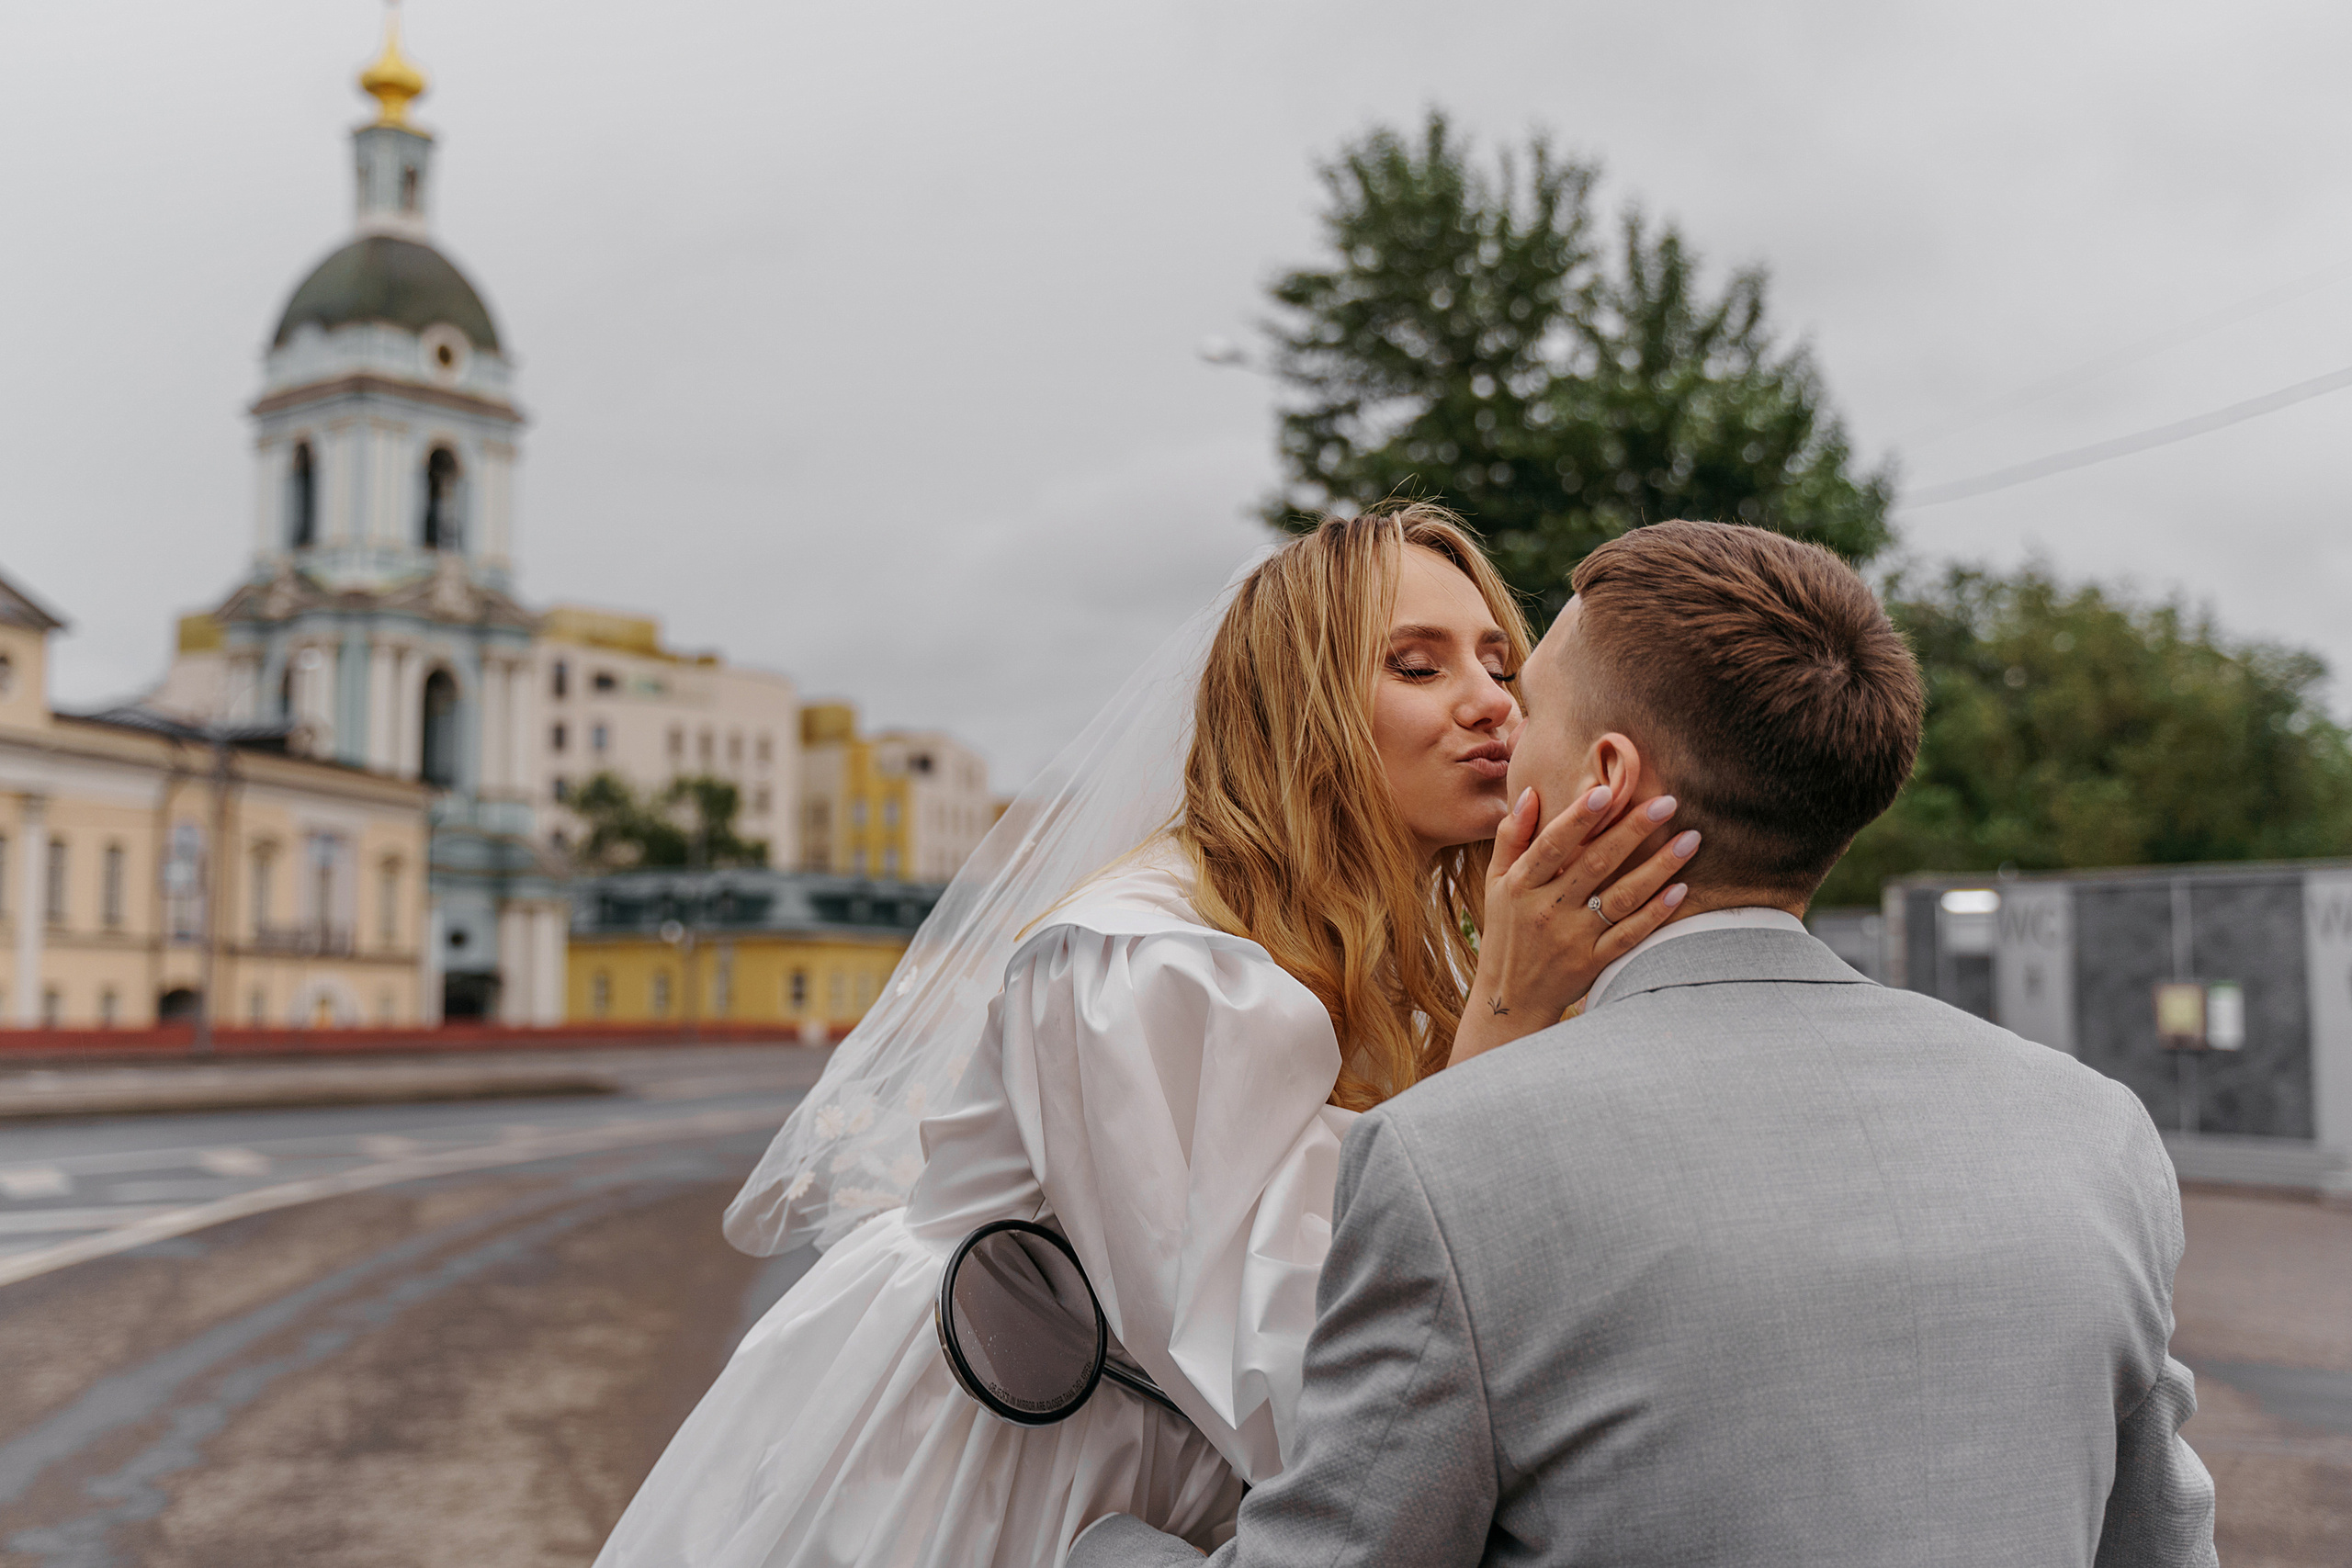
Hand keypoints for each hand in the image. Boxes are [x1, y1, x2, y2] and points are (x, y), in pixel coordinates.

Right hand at [1449, 785, 1700, 1066]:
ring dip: (1658, 867)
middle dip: (1634, 830)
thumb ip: (1511, 837)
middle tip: (1668, 802)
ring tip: (1690, 839)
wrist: (1510, 999)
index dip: (1578, 818)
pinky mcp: (1593, 963)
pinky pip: (1630, 935)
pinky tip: (1680, 890)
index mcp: (1521, 885)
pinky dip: (1656, 914)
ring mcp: (1572, 938)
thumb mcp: (1495, 882)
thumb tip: (1530, 792)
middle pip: (1596, 863)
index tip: (1606, 792)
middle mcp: (1547, 910)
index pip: (1552, 844)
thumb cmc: (1506, 931)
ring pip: (1621, 897)